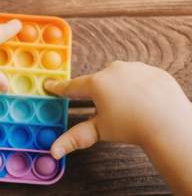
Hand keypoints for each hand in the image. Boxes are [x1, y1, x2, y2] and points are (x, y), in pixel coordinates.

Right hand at [45, 61, 191, 158]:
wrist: (169, 124)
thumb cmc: (132, 127)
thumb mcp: (100, 131)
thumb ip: (75, 137)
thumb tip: (54, 151)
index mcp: (97, 83)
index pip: (73, 86)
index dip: (60, 87)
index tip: (50, 84)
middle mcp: (114, 70)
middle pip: (99, 81)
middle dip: (100, 93)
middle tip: (108, 109)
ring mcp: (135, 68)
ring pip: (120, 77)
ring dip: (120, 89)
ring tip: (130, 108)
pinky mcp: (153, 70)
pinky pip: (140, 77)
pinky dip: (139, 87)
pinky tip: (144, 101)